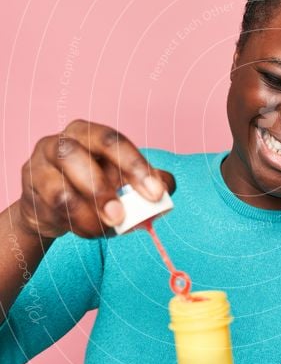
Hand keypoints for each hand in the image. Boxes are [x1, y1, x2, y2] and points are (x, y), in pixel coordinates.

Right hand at [17, 119, 174, 238]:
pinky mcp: (30, 194)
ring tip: (107, 228)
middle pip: (74, 157)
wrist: (53, 208)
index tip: (155, 193)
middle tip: (120, 217)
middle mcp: (59, 143)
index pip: (111, 141)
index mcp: (88, 132)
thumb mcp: (124, 179)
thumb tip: (167, 185)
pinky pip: (52, 213)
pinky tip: (90, 230)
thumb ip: (149, 180)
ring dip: (87, 216)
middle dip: (101, 189)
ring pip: (59, 191)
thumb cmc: (94, 185)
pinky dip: (76, 226)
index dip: (135, 166)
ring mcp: (39, 167)